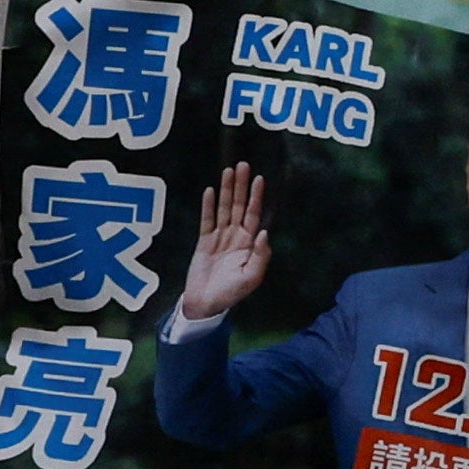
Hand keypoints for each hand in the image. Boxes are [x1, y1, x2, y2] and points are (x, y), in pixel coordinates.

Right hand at [175, 163, 271, 327]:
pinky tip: (211, 191)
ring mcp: (219, 238)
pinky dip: (209, 206)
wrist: (205, 304)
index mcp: (249, 244)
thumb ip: (260, 257)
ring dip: (227, 190)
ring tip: (228, 171)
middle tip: (243, 165)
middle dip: (242, 186)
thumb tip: (265, 233)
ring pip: (224, 209)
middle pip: (240, 206)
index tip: (260, 179)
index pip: (254, 214)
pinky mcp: (203, 242)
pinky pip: (206, 220)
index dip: (257, 197)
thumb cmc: (231, 293)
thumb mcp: (251, 278)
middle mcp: (236, 236)